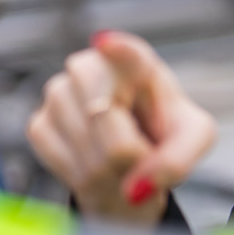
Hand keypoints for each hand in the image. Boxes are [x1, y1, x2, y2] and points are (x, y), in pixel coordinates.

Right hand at [27, 30, 216, 225]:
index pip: (126, 52)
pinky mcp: (39, 122)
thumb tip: (133, 189)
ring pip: (82, 144)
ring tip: (121, 162)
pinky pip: (58, 157)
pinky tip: (95, 164)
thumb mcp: (194, 141)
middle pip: (101, 114)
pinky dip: (80, 175)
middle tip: (141, 154)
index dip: (117, 50)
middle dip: (125, 149)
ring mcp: (59, 92)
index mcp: (139, 62)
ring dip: (106, 169)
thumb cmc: (166, 135)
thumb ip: (175, 162)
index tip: (106, 45)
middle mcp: (92, 67)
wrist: (133, 158)